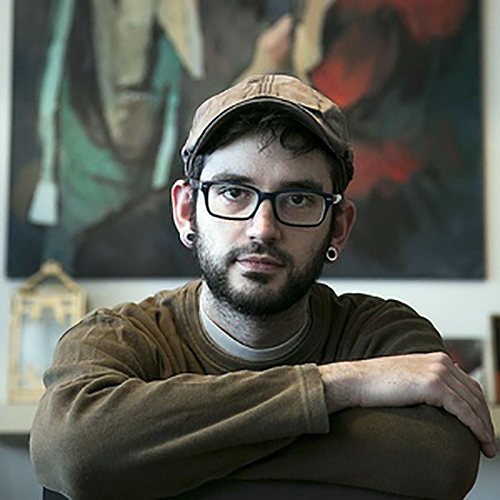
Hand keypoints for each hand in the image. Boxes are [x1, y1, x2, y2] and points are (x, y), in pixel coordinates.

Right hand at [319, 352, 496, 457]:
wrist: (356, 381)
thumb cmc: (375, 383)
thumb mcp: (407, 377)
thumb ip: (425, 381)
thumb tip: (440, 397)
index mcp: (436, 358)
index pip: (468, 383)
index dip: (478, 405)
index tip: (481, 424)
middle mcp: (440, 361)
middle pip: (475, 394)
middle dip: (485, 418)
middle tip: (488, 440)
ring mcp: (438, 372)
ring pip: (473, 404)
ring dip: (485, 427)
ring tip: (488, 447)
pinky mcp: (434, 386)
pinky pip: (464, 411)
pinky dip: (477, 428)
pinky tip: (481, 441)